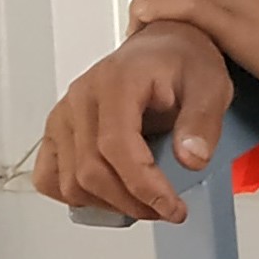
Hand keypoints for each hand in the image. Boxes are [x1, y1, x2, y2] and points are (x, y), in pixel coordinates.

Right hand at [34, 21, 232, 222]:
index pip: (116, 145)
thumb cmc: (181, 62)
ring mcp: (64, 115)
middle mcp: (82, 97)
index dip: (143, 185)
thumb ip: (202, 121)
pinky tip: (106, 195)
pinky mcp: (57, 131)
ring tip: (142, 202)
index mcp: (116, 81)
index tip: (171, 207)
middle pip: (90, 171)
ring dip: (108, 204)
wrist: (164, 49)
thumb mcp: (210, 85)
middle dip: (131, 202)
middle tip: (164, 209)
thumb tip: (191, 158)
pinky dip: (75, 196)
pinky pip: (49, 176)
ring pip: (70, 182)